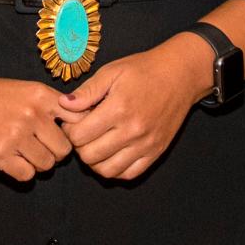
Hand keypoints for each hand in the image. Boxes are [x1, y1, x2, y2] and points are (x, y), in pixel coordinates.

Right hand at [0, 75, 71, 181]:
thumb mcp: (24, 90)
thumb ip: (50, 107)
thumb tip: (80, 126)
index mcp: (41, 95)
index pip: (78, 120)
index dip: (74, 132)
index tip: (62, 135)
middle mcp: (32, 114)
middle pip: (64, 149)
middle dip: (54, 151)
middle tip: (38, 146)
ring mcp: (16, 135)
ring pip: (47, 164)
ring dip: (37, 162)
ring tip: (21, 151)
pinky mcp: (0, 154)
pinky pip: (26, 175)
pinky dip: (21, 172)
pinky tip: (10, 159)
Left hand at [57, 34, 205, 180]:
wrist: (180, 75)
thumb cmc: (144, 70)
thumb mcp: (112, 71)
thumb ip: (87, 91)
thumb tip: (64, 105)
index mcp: (118, 108)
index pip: (79, 136)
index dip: (69, 130)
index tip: (73, 122)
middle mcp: (133, 130)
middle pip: (90, 156)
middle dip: (79, 147)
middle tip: (82, 134)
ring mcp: (146, 144)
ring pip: (107, 170)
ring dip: (95, 161)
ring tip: (95, 145)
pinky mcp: (156, 152)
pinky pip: (129, 174)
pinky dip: (115, 169)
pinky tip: (111, 154)